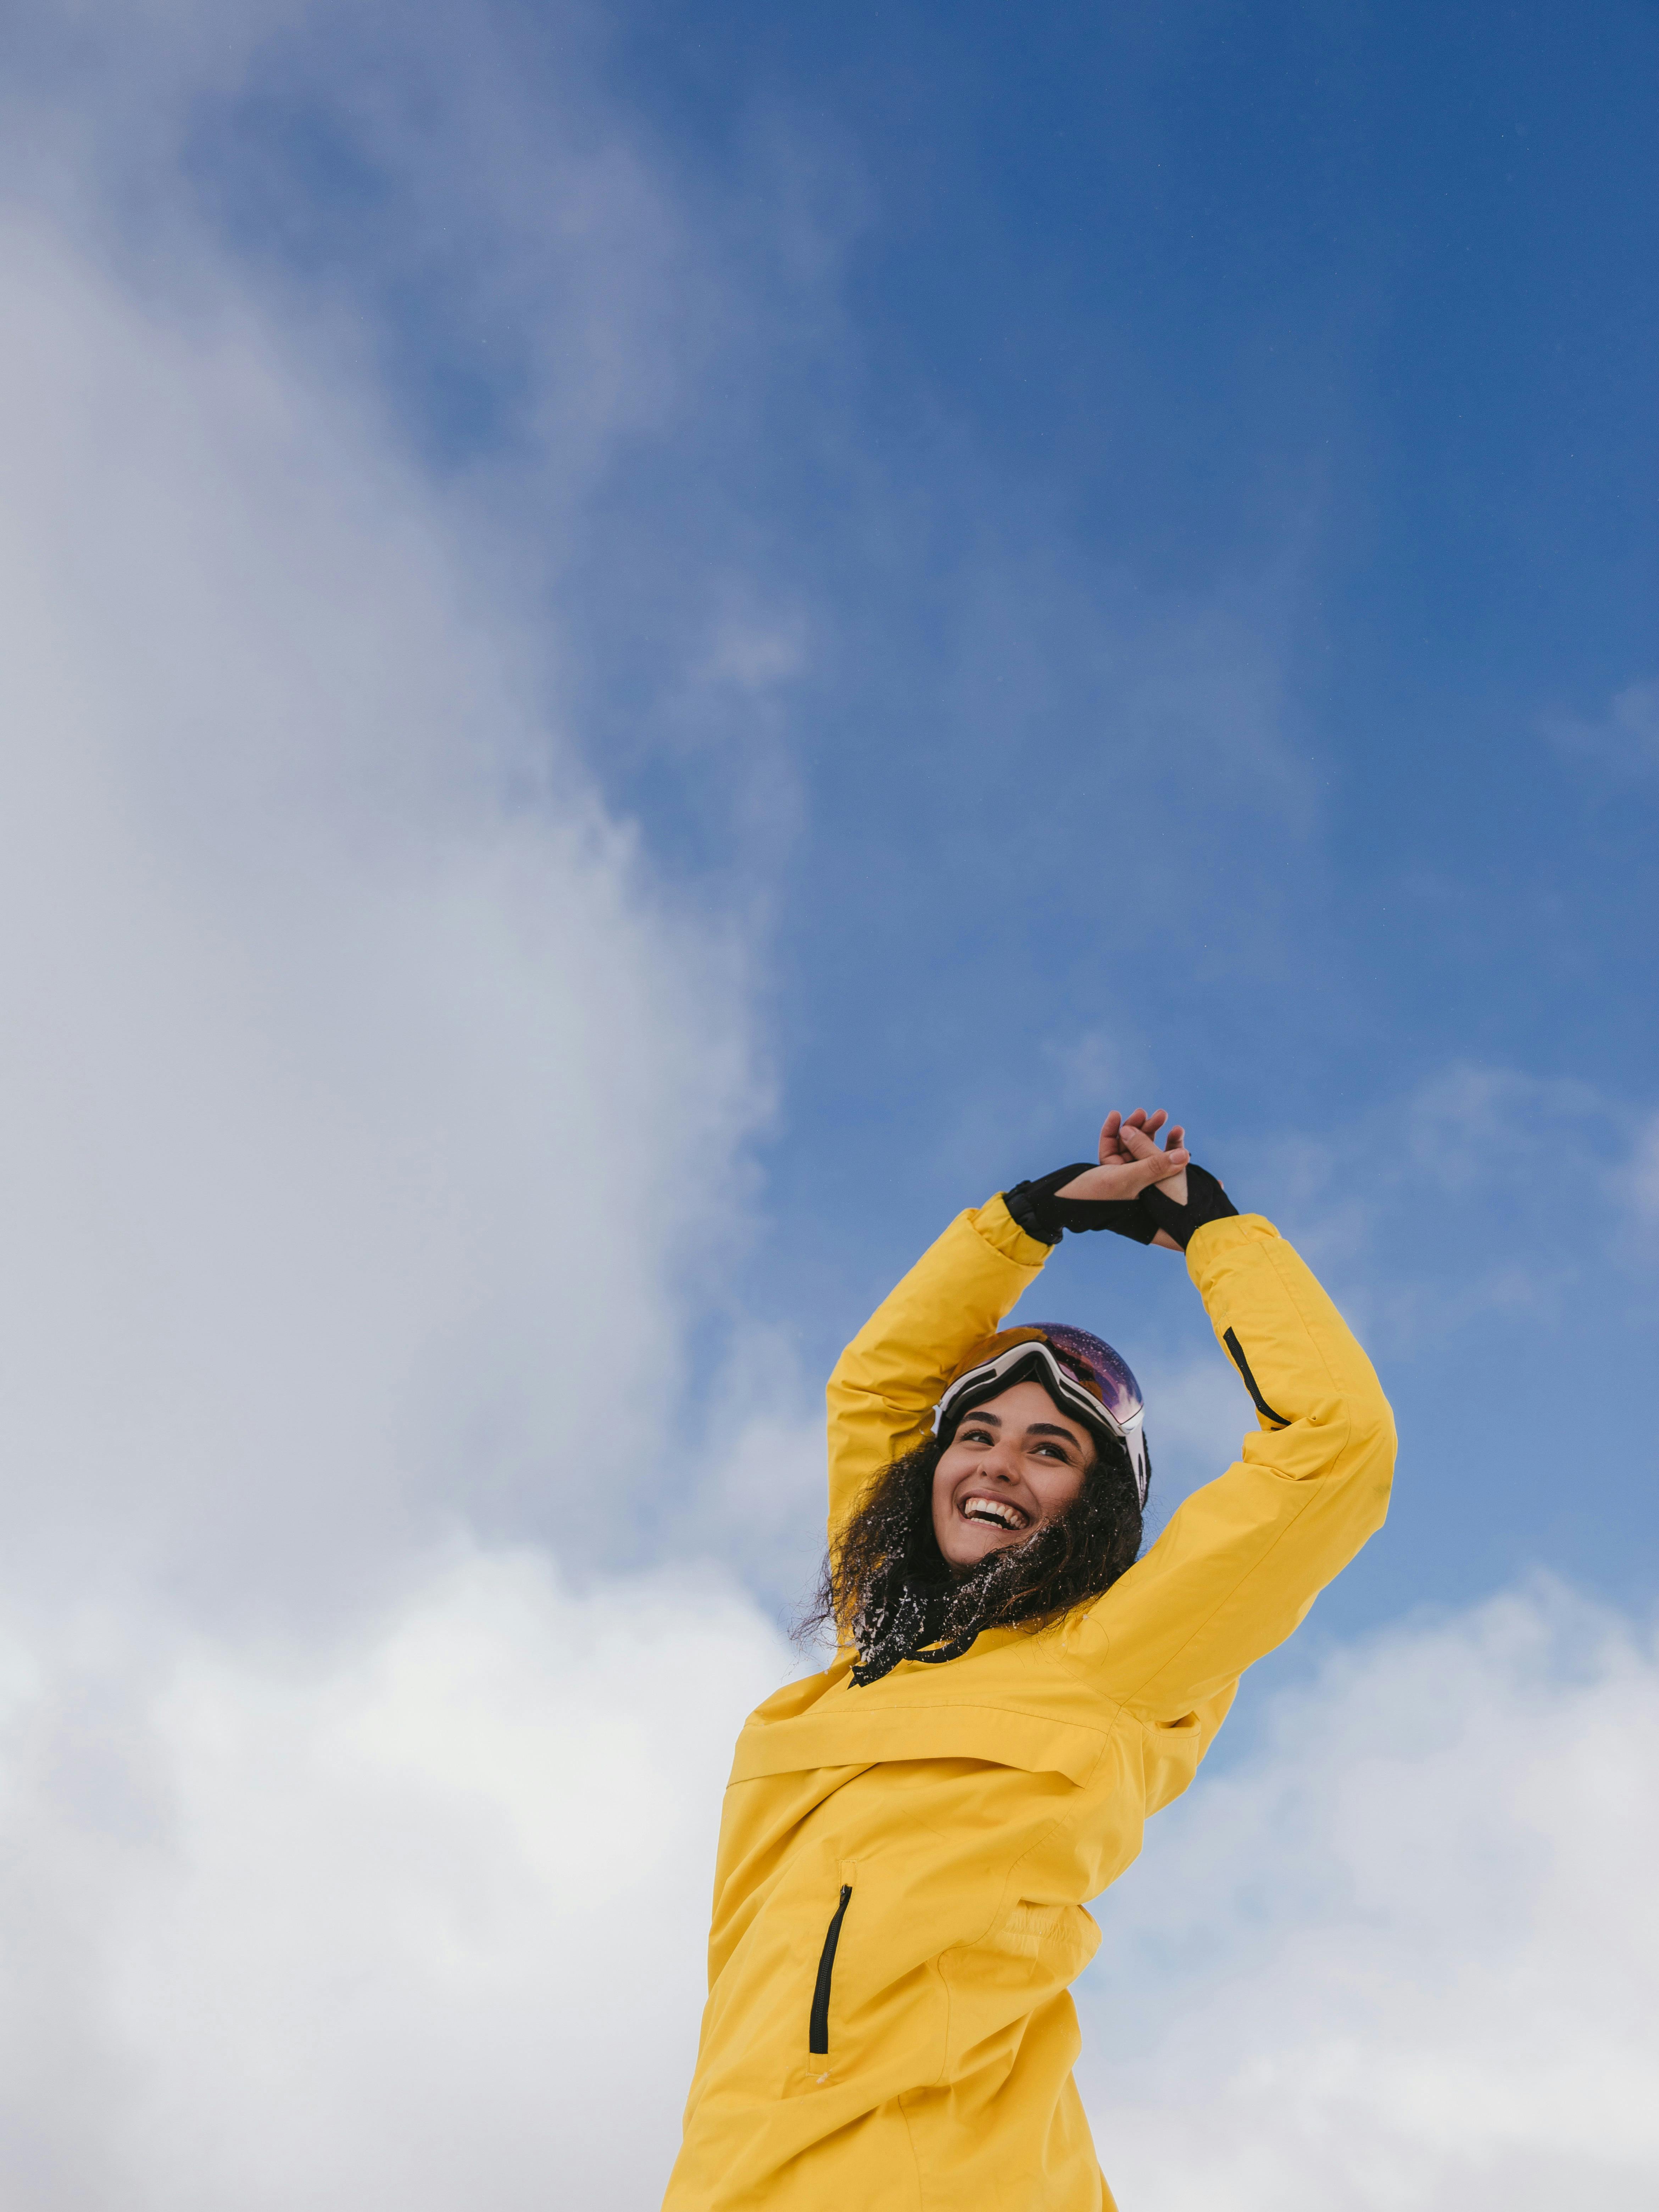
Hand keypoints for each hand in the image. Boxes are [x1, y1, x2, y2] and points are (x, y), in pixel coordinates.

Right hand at [1054, 1109, 1188, 1214]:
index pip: (1162, 1165)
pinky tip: (1115, 1116)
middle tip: (1160, 1114)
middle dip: (1152, 1132)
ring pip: (1130, 1146)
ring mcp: (1120, 1174)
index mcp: (1147, 1191)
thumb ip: (1155, 1166)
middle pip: (1147, 1152)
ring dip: (1133, 1127)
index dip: (1171, 1146)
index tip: (1176, 1128)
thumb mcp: (1132, 1180)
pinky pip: (1112, 1145)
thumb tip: (1185, 1155)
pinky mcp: (1105, 1167)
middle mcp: (1136, 1183)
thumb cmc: (1099, 1197)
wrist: (1062, 1204)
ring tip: (1138, 1112)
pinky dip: (1113, 1131)